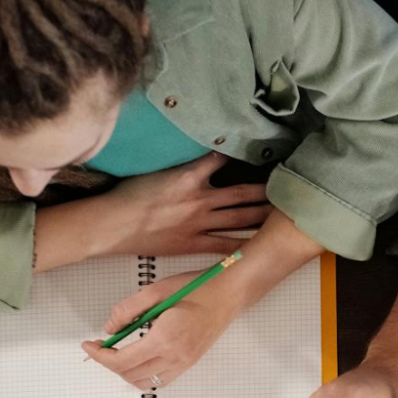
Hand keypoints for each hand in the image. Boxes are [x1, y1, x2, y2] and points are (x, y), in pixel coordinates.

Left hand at [81, 275, 239, 389]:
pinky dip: (143, 375)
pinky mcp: (189, 363)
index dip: (99, 356)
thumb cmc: (198, 288)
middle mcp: (174, 356)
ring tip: (118, 354)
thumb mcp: (156, 290)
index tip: (89, 345)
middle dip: (109, 363)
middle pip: (130, 374)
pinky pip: (160, 381)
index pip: (122, 360)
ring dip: (126, 372)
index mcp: (164, 338)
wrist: (228, 294)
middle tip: (100, 347)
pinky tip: (139, 358)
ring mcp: (183, 363)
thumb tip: (110, 328)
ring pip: (144, 383)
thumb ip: (128, 309)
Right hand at [102, 155, 268, 256]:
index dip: (243, 156)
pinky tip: (260, 244)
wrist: (111, 225)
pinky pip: (225, 245)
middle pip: (242, 193)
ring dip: (262, 215)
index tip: (261, 152)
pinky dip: (244, 244)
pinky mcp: (193, 243)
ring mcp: (199, 223)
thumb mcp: (156, 169)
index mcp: (188, 175)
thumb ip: (180, 164)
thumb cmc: (127, 195)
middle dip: (266, 190)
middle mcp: (199, 199)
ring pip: (240, 218)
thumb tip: (199, 155)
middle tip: (286, 187)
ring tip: (281, 213)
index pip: (223, 159)